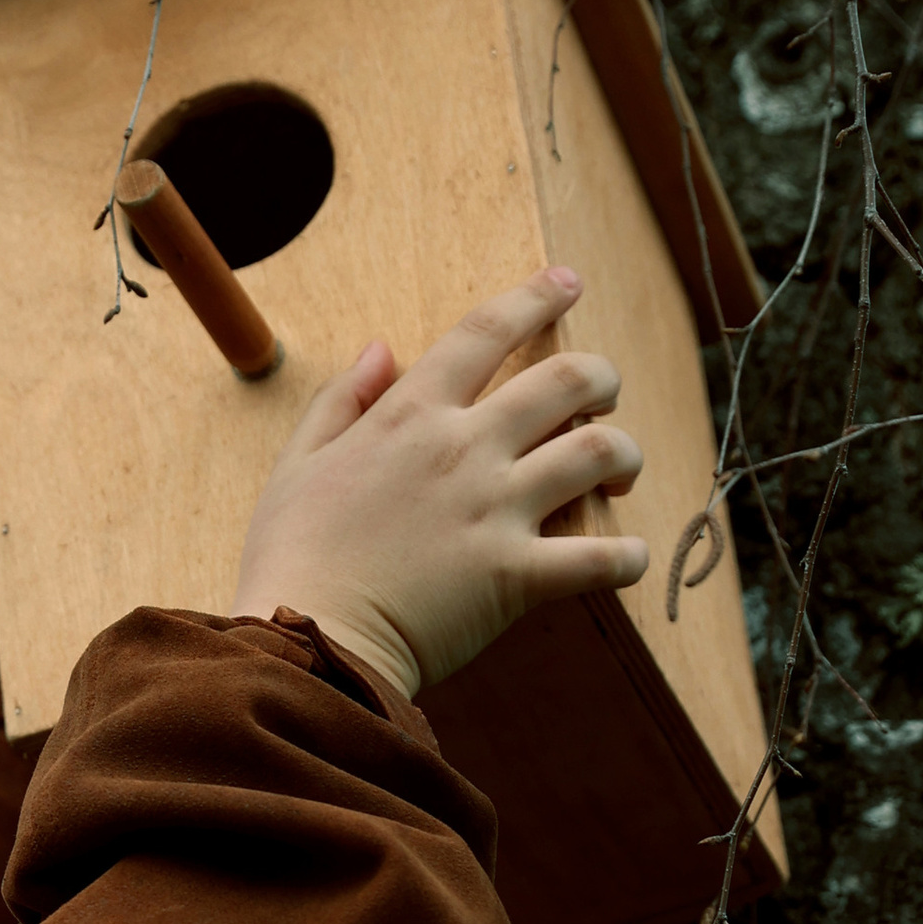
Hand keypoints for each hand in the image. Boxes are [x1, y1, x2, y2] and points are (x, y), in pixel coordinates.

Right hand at [229, 266, 646, 699]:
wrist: (306, 642)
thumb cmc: (292, 556)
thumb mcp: (298, 463)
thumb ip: (342, 400)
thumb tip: (381, 348)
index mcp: (411, 414)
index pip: (487, 330)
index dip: (536, 297)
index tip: (568, 281)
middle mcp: (464, 449)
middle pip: (568, 379)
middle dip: (602, 376)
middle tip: (605, 394)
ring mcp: (496, 511)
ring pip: (597, 452)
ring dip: (623, 454)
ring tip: (620, 472)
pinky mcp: (516, 576)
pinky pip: (600, 558)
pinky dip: (628, 557)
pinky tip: (629, 558)